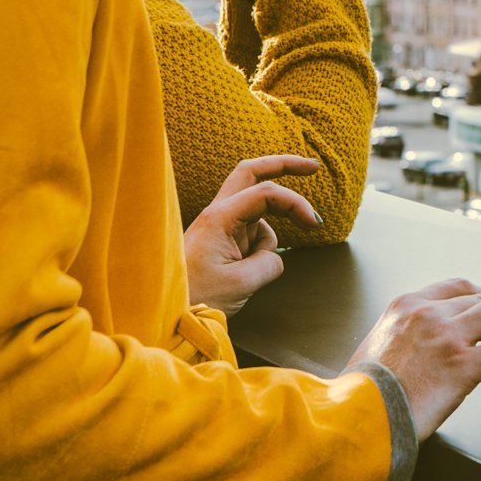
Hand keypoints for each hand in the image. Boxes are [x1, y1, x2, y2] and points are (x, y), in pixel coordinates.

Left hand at [183, 155, 321, 313]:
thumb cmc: (195, 298)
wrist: (166, 315)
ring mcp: (219, 226)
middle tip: (313, 167)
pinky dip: (259, 251)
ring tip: (245, 276)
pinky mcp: (220, 240)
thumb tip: (275, 257)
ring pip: (258, 215)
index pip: (266, 193)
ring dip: (268, 239)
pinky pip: (252, 235)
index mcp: (219, 218)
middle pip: (252, 173)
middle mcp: (217, 214)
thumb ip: (270, 263)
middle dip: (283, 166)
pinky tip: (243, 275)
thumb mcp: (240, 284)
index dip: (295, 204)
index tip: (314, 225)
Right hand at [345, 277, 480, 438]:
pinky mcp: (464, 365)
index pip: (453, 288)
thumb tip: (412, 358)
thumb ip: (399, 345)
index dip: (480, 293)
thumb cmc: (357, 396)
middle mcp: (428, 313)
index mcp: (404, 306)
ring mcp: (449, 337)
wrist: (354, 416)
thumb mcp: (372, 353)